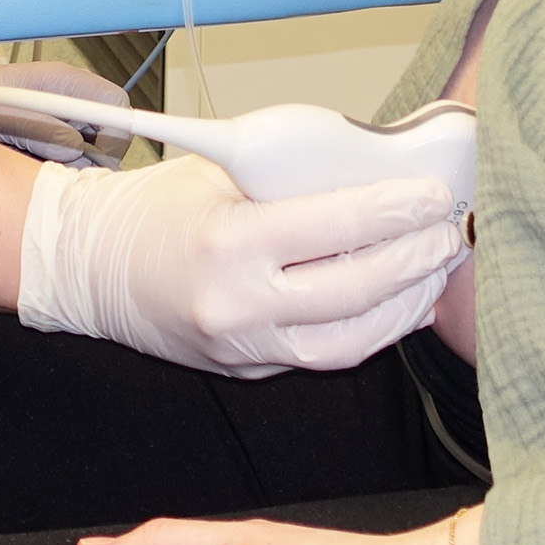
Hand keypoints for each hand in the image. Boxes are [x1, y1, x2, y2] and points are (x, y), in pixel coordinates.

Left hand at [0, 50, 130, 166]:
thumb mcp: (2, 112)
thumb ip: (42, 128)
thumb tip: (76, 151)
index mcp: (68, 83)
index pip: (117, 106)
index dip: (115, 133)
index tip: (94, 159)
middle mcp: (72, 105)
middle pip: (109, 141)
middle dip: (87, 162)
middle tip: (52, 171)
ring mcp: (63, 127)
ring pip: (88, 161)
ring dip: (64, 172)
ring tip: (27, 166)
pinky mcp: (51, 149)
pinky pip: (66, 171)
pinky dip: (51, 178)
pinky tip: (25, 171)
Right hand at [18, 153, 466, 377]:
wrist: (93, 268)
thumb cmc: (160, 207)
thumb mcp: (224, 172)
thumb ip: (295, 180)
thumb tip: (378, 175)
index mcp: (228, 244)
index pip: (336, 227)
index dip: (396, 211)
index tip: (435, 196)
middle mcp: (236, 307)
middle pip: (354, 293)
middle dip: (415, 262)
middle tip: (451, 233)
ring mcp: (241, 351)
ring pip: (349, 343)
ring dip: (403, 307)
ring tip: (435, 271)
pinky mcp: (247, 372)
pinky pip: (322, 356)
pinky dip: (368, 330)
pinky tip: (398, 302)